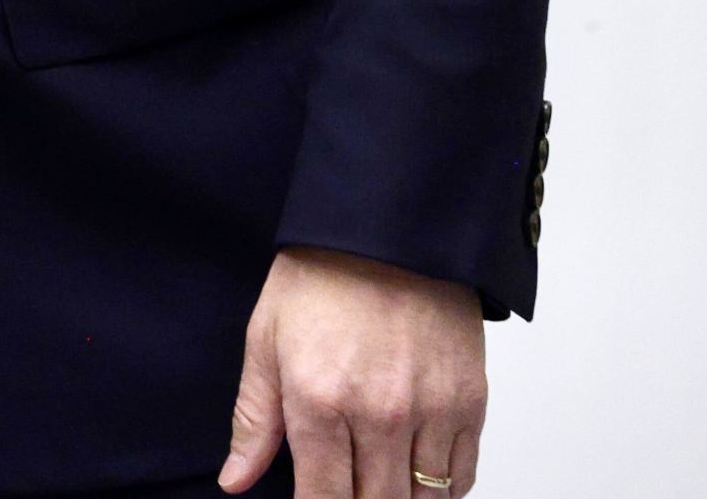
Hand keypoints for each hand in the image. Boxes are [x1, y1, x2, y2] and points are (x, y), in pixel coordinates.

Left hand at [219, 246, 487, 496]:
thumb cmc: (320, 280)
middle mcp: (380, 415)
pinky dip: (441, 488)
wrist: (387, 232)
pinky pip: (462, 475)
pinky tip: (416, 478)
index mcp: (320, 401)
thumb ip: (255, 420)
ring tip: (377, 484)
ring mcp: (431, 412)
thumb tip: (236, 480)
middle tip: (345, 489)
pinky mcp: (471, 402)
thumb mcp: (265, 341)